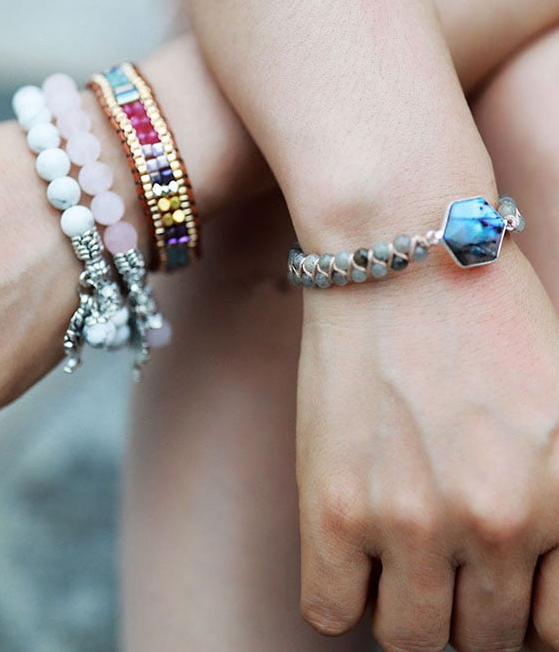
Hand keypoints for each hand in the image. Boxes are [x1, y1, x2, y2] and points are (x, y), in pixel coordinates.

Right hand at [296, 247, 558, 649]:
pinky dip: (339, 594)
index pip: (556, 632)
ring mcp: (412, 521)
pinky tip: (347, 550)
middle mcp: (499, 525)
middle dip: (467, 606)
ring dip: (405, 606)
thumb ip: (557, 499)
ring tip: (396, 549)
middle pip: (484, 638)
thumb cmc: (485, 314)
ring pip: (410, 638)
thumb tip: (533, 564)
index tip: (498, 584)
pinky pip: (328, 612)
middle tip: (443, 551)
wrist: (400, 251)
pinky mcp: (334, 506)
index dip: (526, 611)